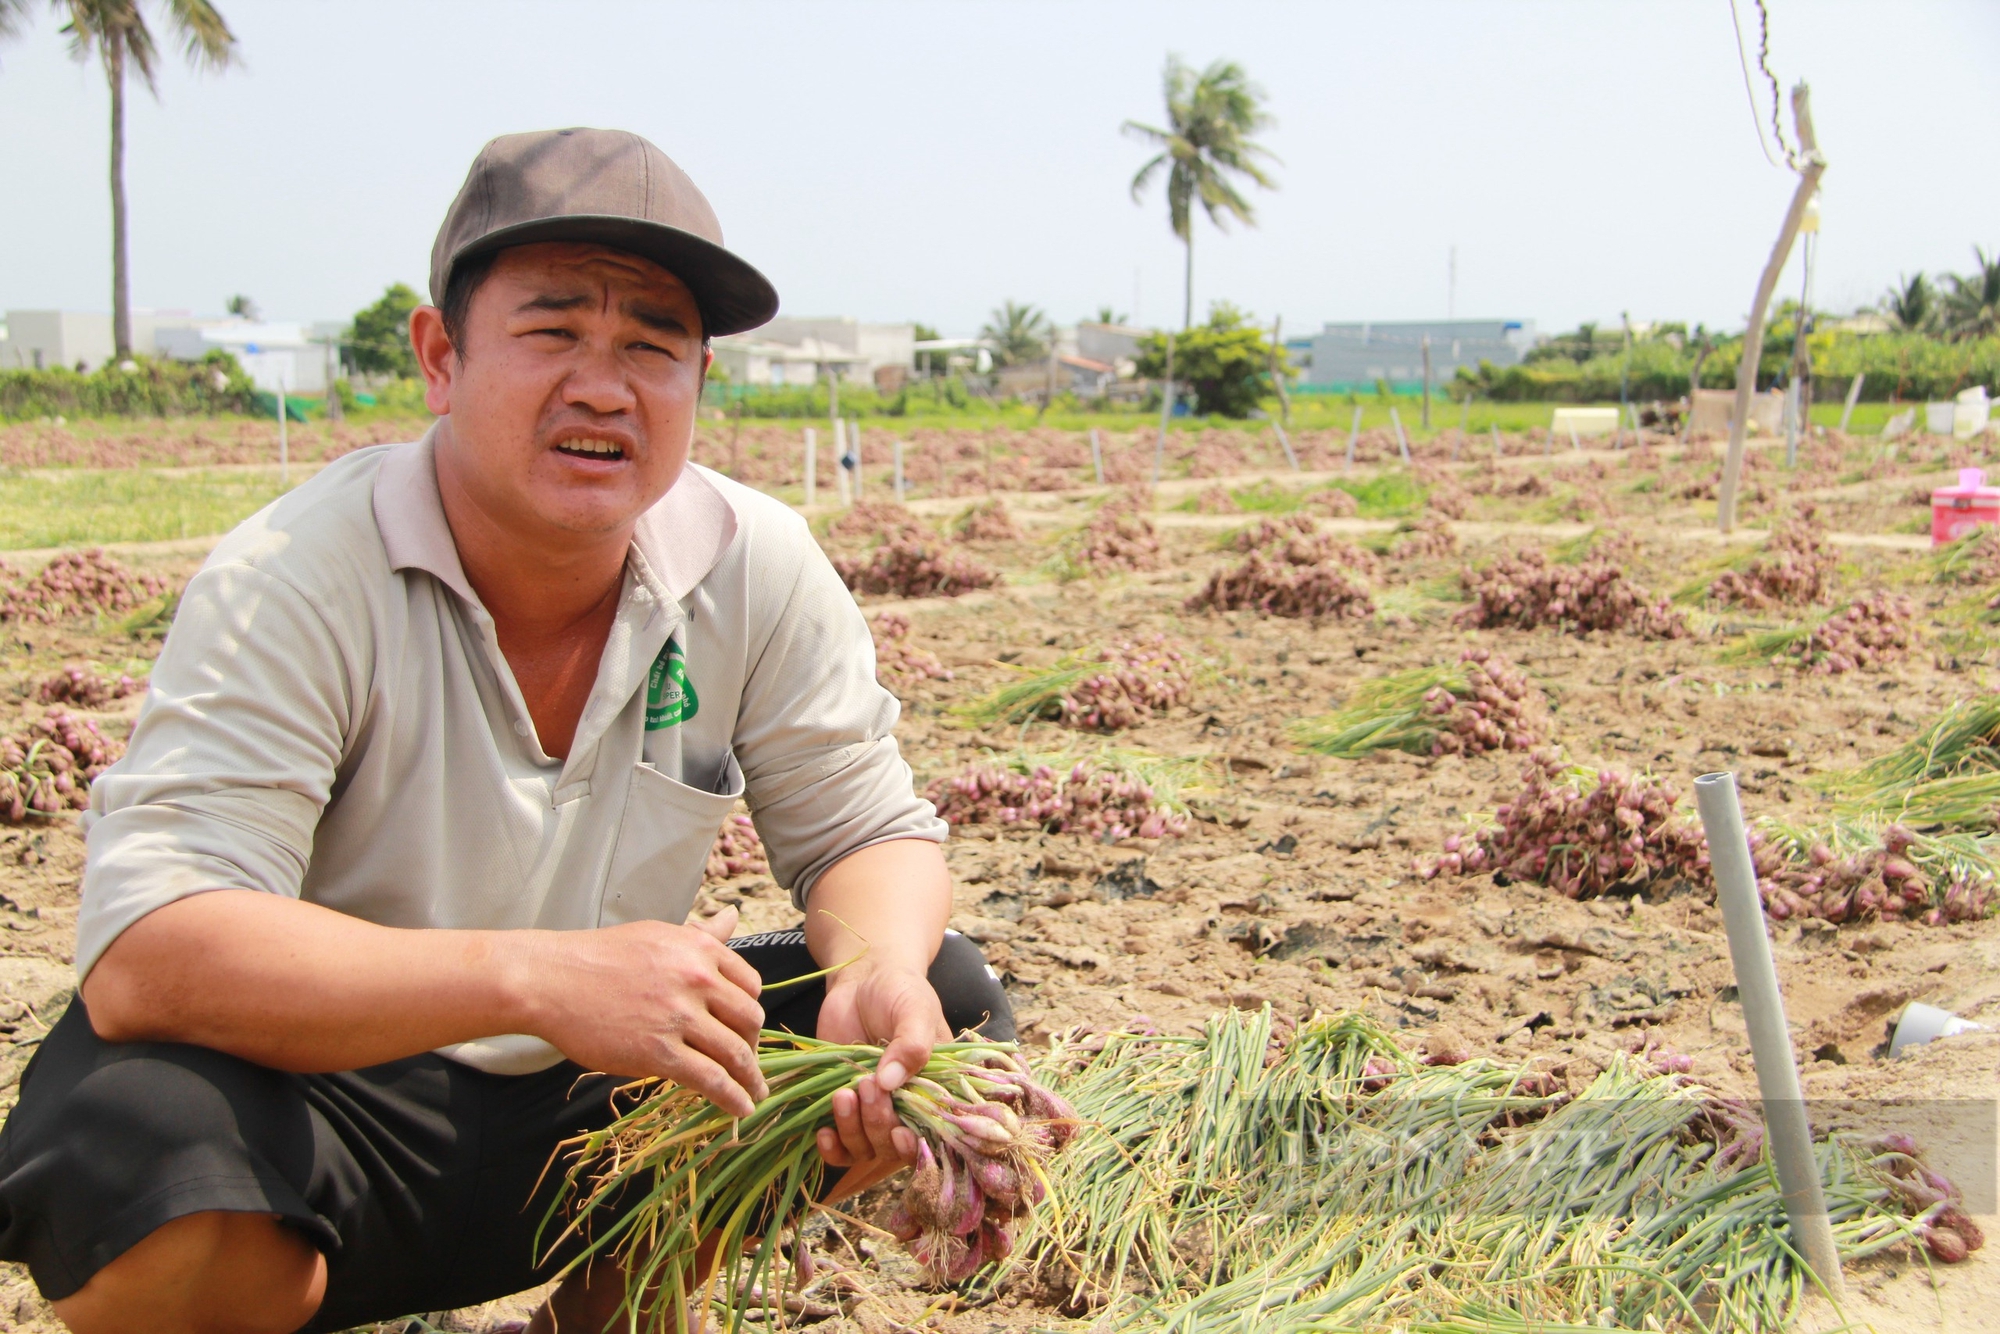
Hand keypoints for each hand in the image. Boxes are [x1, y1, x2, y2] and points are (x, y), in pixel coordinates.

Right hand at [524, 906, 768, 1116]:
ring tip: (755, 1094)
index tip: (745, 1029)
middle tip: (747, 1062)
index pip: (750, 985)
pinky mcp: (659, 1053)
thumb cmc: (601, 957)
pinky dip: (732, 1098)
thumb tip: (732, 916)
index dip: (750, 1011)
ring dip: (750, 1078)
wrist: (552, 980)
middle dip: (753, 1045)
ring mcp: (679, 1018)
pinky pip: (711, 1080)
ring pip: (734, 1053)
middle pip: (749, 1020)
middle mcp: (697, 980)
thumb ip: (701, 935)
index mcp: (699, 949)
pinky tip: (740, 1109)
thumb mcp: (657, 936)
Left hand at [813, 961, 949, 1198]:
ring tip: (842, 1095)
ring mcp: (875, 1109)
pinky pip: (841, 1145)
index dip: (916, 1143)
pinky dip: (832, 1147)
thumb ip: (910, 1044)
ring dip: (853, 1130)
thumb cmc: (899, 990)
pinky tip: (823, 1132)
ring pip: (866, 1148)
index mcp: (935, 1088)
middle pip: (894, 1144)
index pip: (932, 1132)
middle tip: (865, 1085)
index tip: (899, 1133)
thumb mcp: (914, 1010)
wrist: (863, 978)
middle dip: (878, 1123)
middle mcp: (908, 1106)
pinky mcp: (845, 1108)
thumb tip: (889, 1083)